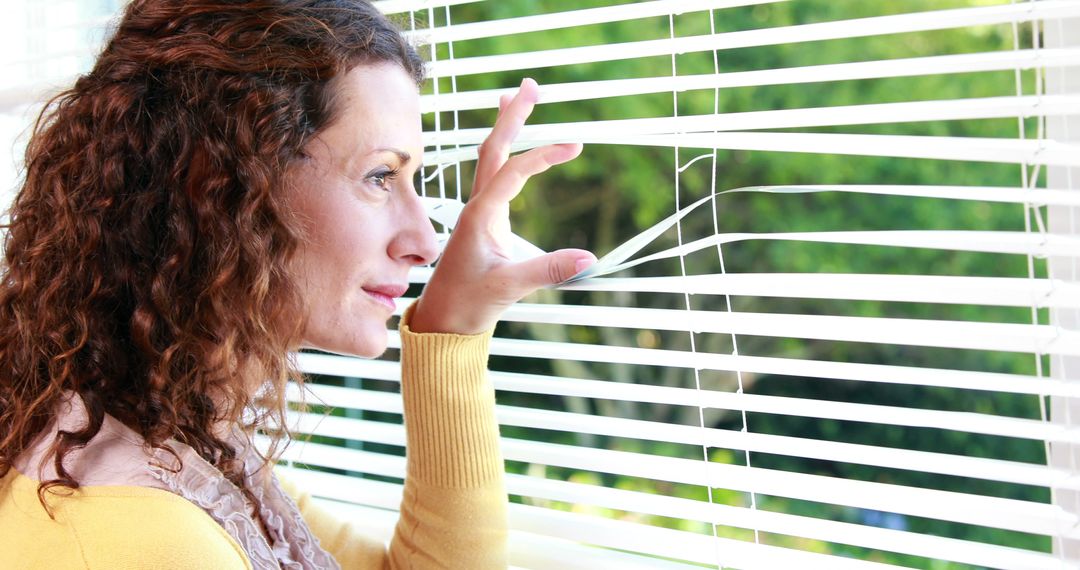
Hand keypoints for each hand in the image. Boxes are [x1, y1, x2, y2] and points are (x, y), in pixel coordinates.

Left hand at [409, 78, 595, 334]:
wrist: (443, 320)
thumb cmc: (469, 303)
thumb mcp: (510, 287)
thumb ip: (548, 270)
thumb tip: (590, 258)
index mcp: (480, 214)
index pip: (514, 170)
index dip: (544, 154)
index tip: (576, 145)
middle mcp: (477, 206)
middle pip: (494, 148)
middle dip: (513, 116)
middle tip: (530, 85)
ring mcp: (479, 211)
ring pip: (490, 158)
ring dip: (505, 128)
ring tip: (516, 99)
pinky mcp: (485, 222)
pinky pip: (494, 176)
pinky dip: (505, 153)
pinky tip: (512, 148)